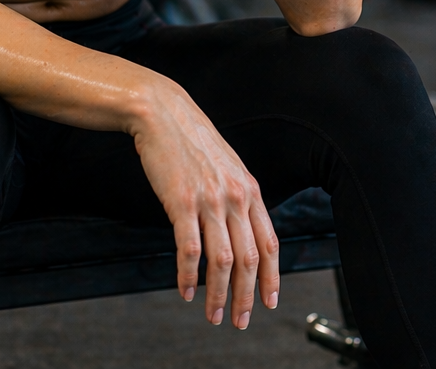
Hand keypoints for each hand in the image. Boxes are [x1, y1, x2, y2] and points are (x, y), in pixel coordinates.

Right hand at [131, 80, 279, 328]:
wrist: (163, 114)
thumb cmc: (193, 142)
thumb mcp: (227, 167)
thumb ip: (238, 198)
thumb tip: (243, 231)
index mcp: (250, 190)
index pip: (269, 243)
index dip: (272, 277)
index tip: (269, 302)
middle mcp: (235, 197)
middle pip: (249, 259)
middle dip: (247, 296)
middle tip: (240, 321)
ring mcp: (209, 200)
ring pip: (222, 261)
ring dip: (218, 295)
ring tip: (213, 315)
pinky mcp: (180, 202)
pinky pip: (188, 250)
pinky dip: (188, 277)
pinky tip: (185, 292)